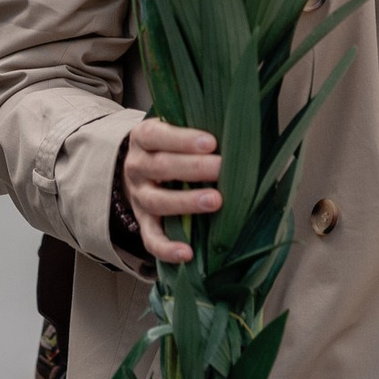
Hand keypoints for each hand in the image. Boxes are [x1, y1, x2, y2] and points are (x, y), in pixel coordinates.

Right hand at [123, 117, 221, 264]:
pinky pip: (150, 238)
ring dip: (186, 202)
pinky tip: (187, 253)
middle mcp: (137, 167)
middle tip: (221, 168)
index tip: (211, 142)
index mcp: (143, 137)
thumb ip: (199, 125)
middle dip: (193, 168)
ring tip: (215, 201)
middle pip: (160, 167)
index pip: (157, 135)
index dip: (182, 139)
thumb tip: (240, 127)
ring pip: (156, 201)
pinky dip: (166, 248)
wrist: (140, 166)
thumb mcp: (176, 126)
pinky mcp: (143, 221)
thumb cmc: (172, 143)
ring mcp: (139, 196)